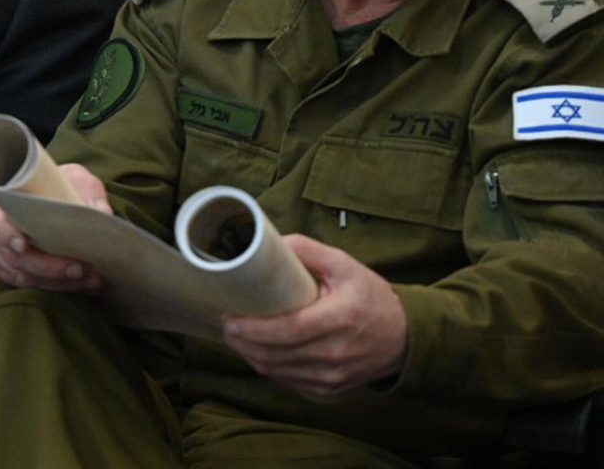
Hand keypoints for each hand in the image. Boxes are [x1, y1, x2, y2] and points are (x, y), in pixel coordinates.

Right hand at [0, 162, 109, 293]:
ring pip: (24, 277)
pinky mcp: (9, 271)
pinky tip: (80, 283)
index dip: (6, 235)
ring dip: (58, 282)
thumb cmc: (58, 186)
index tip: (24, 245)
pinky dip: (56, 287)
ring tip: (90, 278)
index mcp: (1, 203)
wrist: (53, 198)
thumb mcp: (75, 179)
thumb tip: (102, 214)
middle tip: (81, 268)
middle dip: (49, 267)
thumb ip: (87, 193)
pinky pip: (28, 286)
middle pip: (14, 258)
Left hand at [221, 234, 408, 398]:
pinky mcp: (330, 391)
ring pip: (278, 372)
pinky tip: (262, 352)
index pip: (287, 330)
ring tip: (238, 337)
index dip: (253, 328)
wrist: (405, 338)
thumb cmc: (371, 297)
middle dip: (243, 342)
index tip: (229, 317)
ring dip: (251, 355)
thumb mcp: (344, 264)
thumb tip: (270, 243)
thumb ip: (307, 250)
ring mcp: (333, 377)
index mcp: (340, 319)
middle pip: (276, 355)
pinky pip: (290, 382)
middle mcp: (336, 354)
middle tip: (227, 324)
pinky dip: (271, 368)